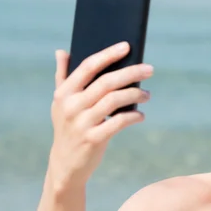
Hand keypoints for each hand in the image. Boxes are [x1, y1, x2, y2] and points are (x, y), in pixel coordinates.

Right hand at [48, 42, 152, 188]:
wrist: (65, 164)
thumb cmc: (67, 127)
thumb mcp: (60, 103)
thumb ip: (62, 76)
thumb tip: (61, 51)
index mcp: (64, 93)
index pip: (88, 66)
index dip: (109, 54)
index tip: (127, 46)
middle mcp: (71, 106)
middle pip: (106, 82)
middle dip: (131, 73)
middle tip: (149, 69)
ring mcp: (81, 123)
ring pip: (115, 100)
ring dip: (136, 95)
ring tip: (147, 95)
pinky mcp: (93, 139)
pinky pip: (119, 122)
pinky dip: (133, 116)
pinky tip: (141, 115)